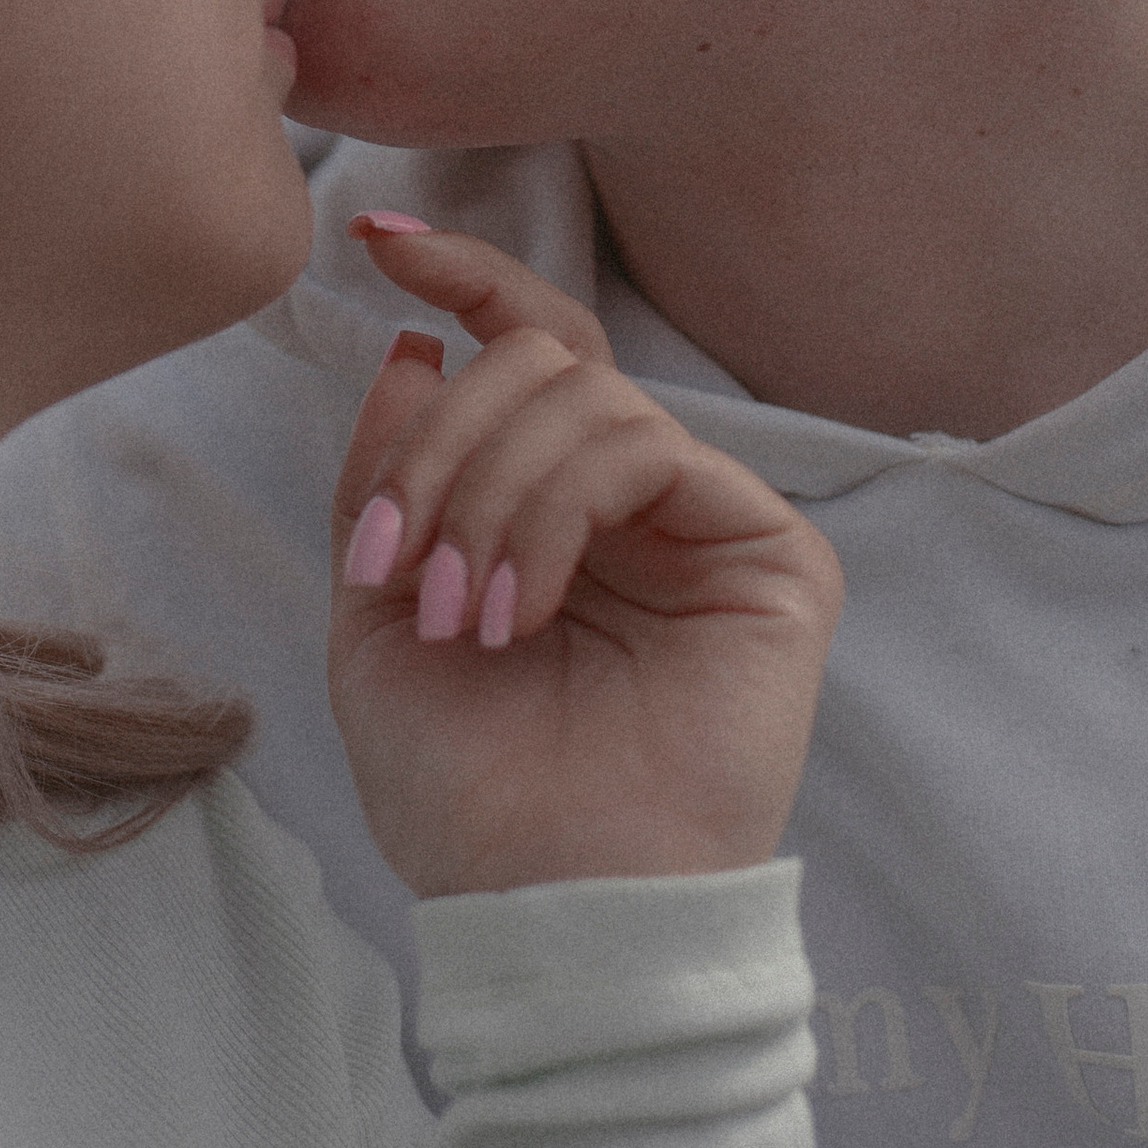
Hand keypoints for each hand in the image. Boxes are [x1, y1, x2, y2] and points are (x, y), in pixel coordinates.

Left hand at [326, 222, 841, 898]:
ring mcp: (709, 523)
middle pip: (541, 360)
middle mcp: (638, 502)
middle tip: (401, 559)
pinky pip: (648, 448)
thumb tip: (417, 346)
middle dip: (444, 441)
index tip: (374, 241)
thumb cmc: (465, 794)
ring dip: (489, 491)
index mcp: (554, 507)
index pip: (529, 349)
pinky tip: (520, 609)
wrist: (544, 907)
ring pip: (585, 394)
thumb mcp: (375, 616)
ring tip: (457, 613)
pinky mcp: (773, 555)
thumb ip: (390, 478)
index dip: (466, 276)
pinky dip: (553, 511)